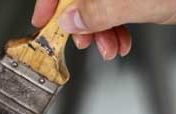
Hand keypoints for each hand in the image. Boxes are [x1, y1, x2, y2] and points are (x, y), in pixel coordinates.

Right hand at [32, 0, 175, 59]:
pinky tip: (120, 42)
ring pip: (98, 6)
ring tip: (109, 48)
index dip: (50, 3)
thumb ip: (96, 11)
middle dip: (81, 24)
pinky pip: (114, 9)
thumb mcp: (132, 2)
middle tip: (86, 42)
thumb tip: (69, 21)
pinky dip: (114, 28)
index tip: (43, 22)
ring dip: (100, 32)